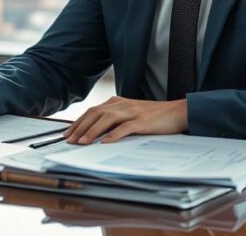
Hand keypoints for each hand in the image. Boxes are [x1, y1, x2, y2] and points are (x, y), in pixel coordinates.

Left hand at [64, 97, 187, 144]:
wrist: (178, 112)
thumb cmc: (154, 116)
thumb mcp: (131, 114)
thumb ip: (115, 120)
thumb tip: (97, 133)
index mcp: (118, 102)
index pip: (92, 111)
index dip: (78, 122)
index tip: (68, 133)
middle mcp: (122, 105)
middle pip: (95, 113)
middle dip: (81, 127)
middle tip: (70, 140)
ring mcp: (132, 112)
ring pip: (107, 119)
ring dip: (92, 131)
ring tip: (83, 142)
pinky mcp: (143, 121)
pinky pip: (125, 127)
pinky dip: (114, 135)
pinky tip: (105, 142)